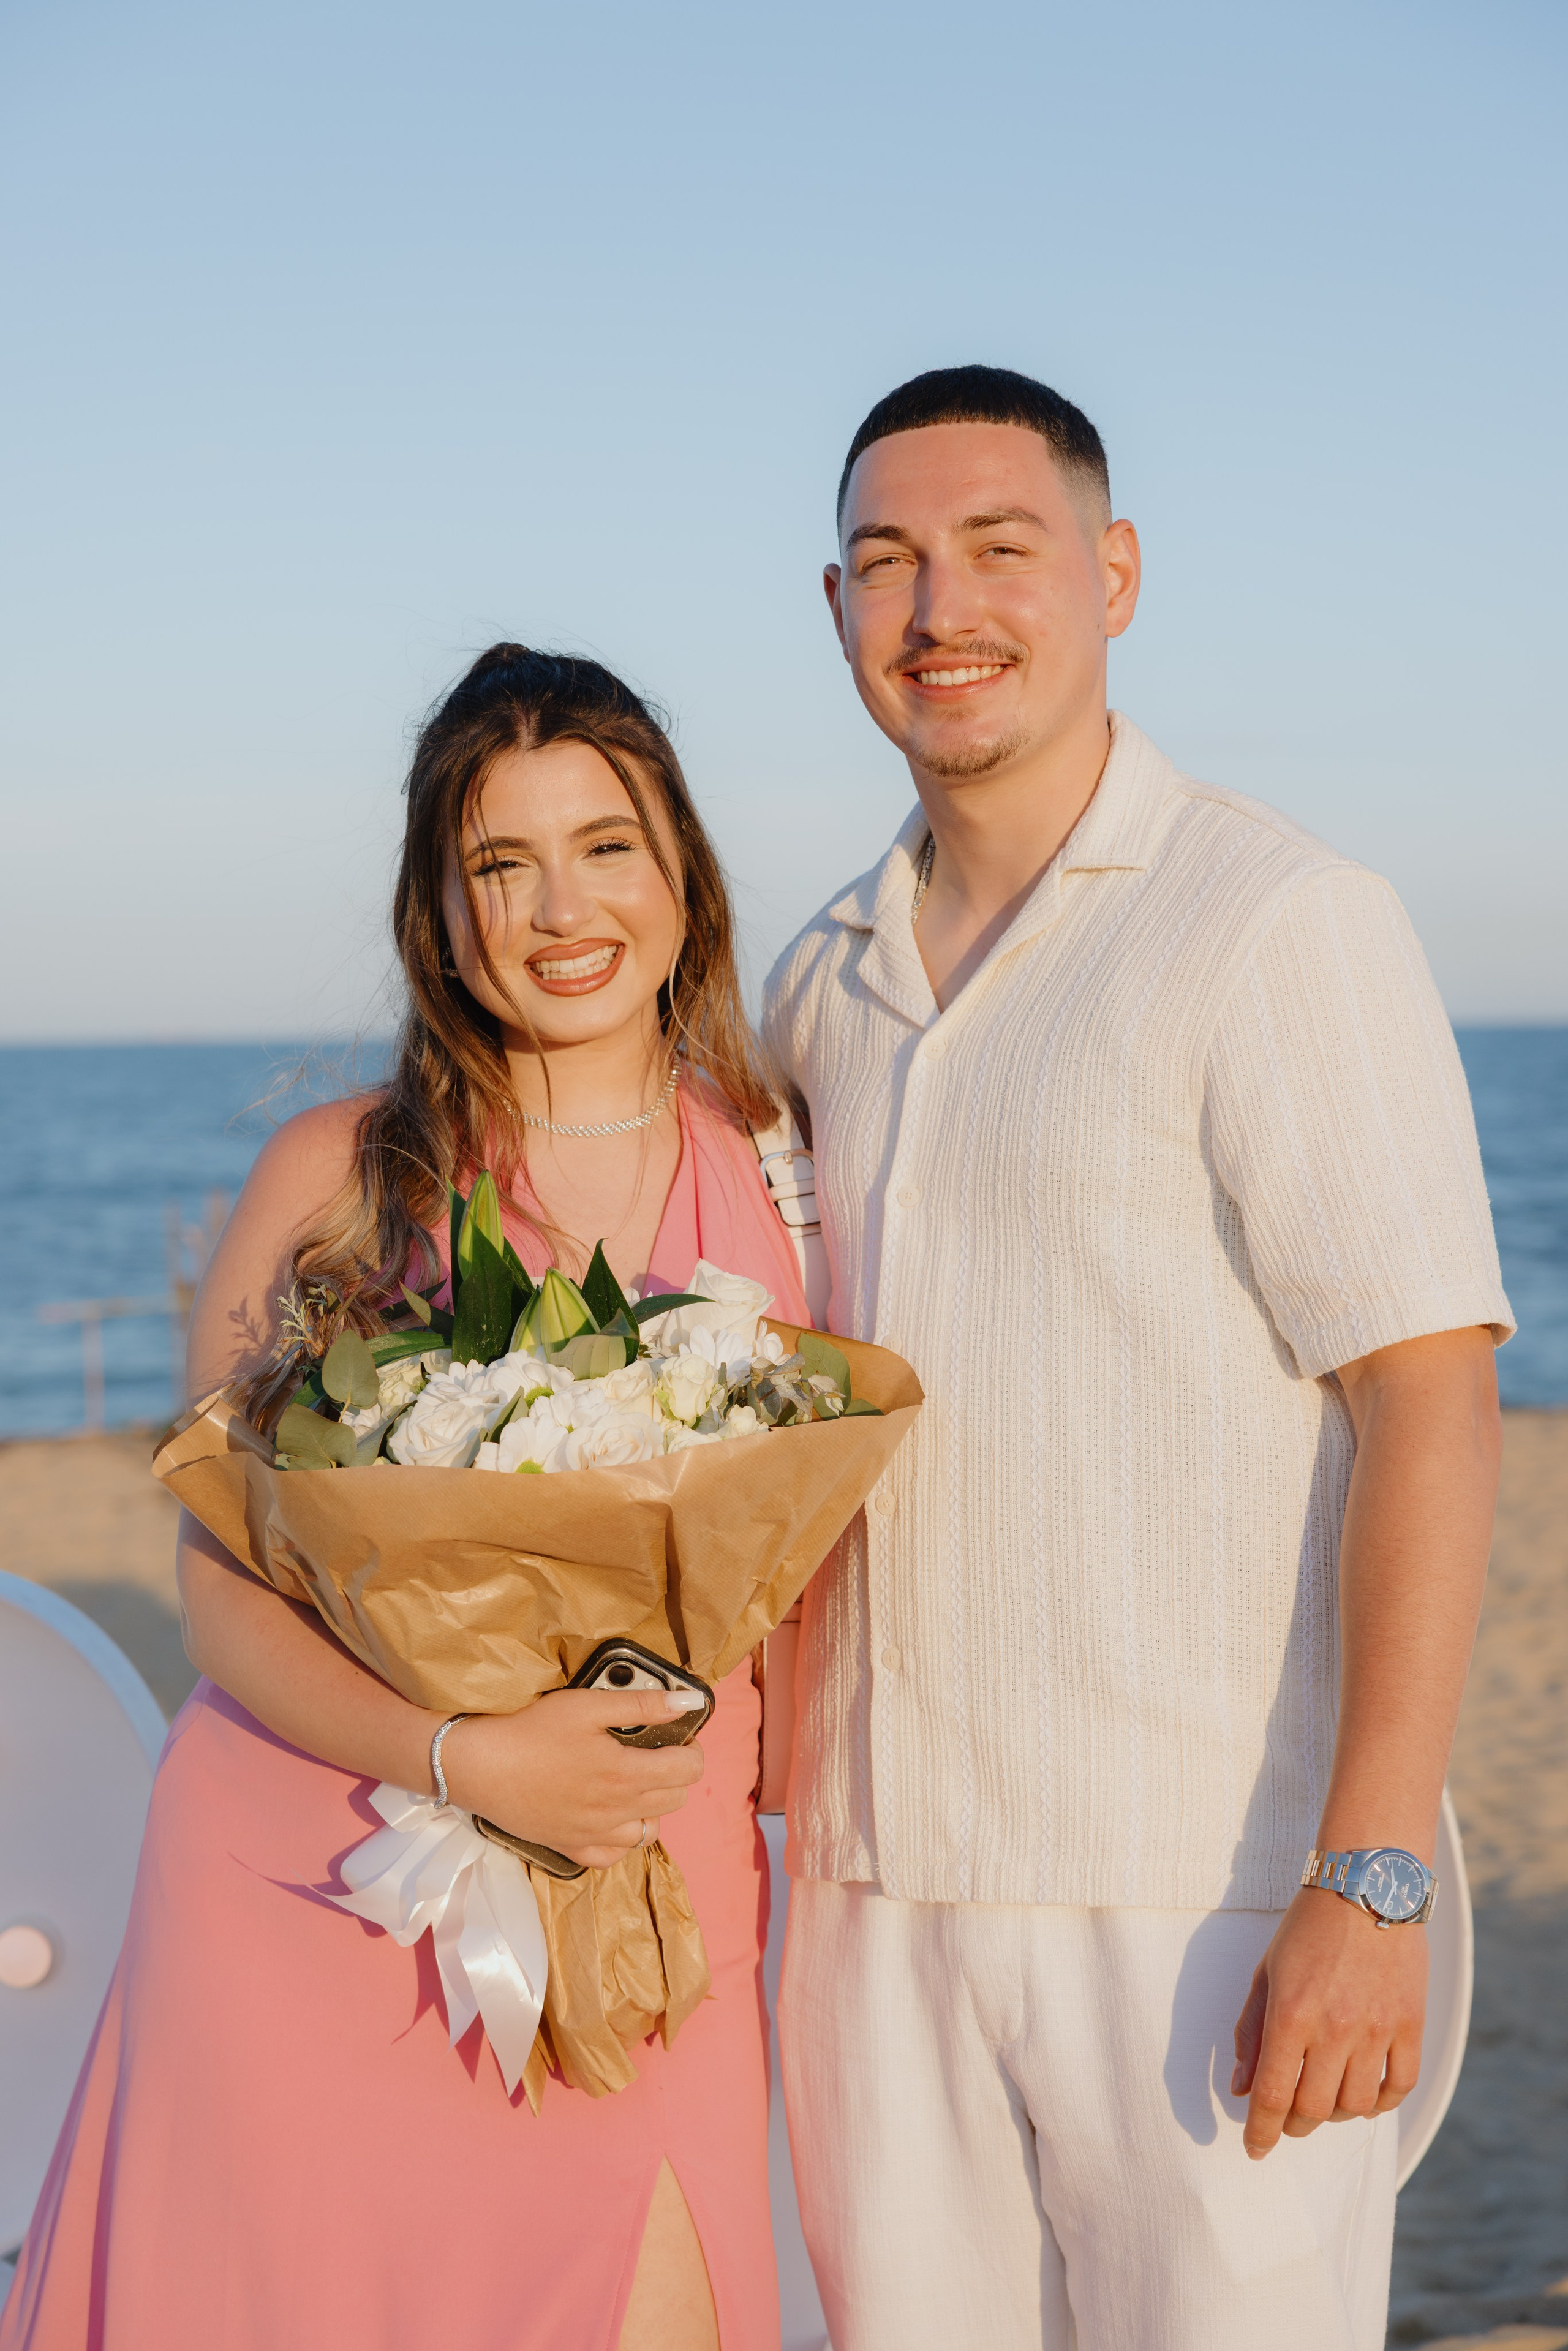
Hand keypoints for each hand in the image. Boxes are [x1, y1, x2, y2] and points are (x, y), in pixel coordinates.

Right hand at [438, 1689, 705, 1869]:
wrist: (480, 1766)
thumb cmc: (532, 1730)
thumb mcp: (589, 1705)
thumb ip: (643, 1705)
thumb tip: (691, 1702)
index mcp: (626, 1774)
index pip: (688, 1771)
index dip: (692, 1750)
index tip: (679, 1736)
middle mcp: (617, 1812)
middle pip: (674, 1800)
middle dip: (675, 1774)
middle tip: (654, 1752)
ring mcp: (594, 1835)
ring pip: (648, 1832)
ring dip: (651, 1807)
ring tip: (633, 1782)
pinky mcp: (570, 1848)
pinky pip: (613, 1856)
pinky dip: (621, 1839)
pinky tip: (611, 1817)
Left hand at [1231, 1888, 1426, 2158]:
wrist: (1366, 1888)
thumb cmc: (1308, 1929)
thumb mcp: (1266, 1974)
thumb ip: (1251, 2032)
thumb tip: (1240, 2088)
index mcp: (1291, 2014)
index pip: (1273, 2096)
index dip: (1261, 2132)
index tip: (1255, 2149)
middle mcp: (1335, 2028)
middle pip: (1313, 2109)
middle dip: (1293, 2125)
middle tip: (1287, 2120)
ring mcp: (1377, 2029)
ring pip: (1356, 2105)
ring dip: (1334, 2114)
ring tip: (1323, 2098)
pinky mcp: (1410, 2025)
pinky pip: (1398, 2086)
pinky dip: (1380, 2102)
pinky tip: (1364, 2094)